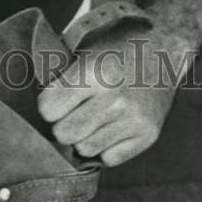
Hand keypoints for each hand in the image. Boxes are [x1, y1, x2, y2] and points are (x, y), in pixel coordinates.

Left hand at [37, 30, 185, 166]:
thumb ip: (60, 73)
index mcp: (94, 72)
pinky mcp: (147, 135)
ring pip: (85, 149)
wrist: (165, 45)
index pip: (48, 109)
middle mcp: (114, 99)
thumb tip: (37, 106)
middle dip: (63, 122)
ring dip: (85, 135)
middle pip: (63, 133)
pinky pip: (109, 158)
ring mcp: (133, 120)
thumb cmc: (117, 44)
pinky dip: (106, 145)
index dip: (49, 104)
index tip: (56, 97)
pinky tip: (112, 123)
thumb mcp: (86, 46)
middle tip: (74, 109)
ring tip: (95, 114)